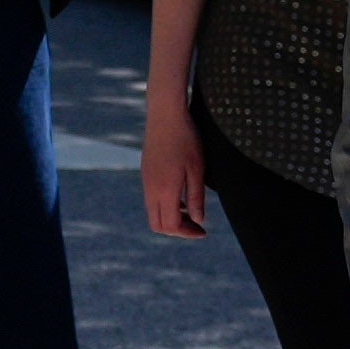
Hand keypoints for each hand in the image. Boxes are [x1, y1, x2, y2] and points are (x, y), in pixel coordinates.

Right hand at [141, 71, 210, 239]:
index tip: (203, 231)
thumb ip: (196, 198)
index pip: (171, 226)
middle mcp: (151, 189)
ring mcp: (146, 181)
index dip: (187, 233)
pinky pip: (151, 200)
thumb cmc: (186, 141)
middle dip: (177, 230)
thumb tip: (198, 220)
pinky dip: (165, 206)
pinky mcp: (146, 173)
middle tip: (195, 225)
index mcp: (165, 190)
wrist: (165, 116)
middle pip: (158, 225)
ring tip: (190, 210)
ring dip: (170, 218)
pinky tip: (180, 195)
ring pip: (153, 213)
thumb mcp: (197, 170)